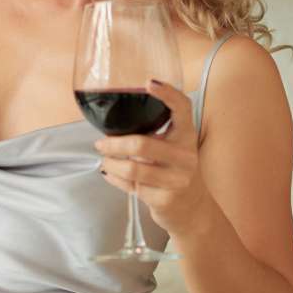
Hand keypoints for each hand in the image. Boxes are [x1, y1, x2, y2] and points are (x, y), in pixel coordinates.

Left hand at [93, 79, 211, 236]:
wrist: (192, 209)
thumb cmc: (174, 170)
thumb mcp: (171, 149)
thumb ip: (152, 134)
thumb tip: (111, 122)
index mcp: (187, 135)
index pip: (183, 108)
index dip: (167, 94)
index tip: (148, 83)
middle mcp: (186, 155)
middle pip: (142, 144)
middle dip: (113, 144)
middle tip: (100, 144)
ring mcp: (178, 179)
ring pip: (132, 168)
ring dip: (111, 163)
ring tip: (104, 160)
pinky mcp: (166, 199)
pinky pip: (131, 186)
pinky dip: (115, 179)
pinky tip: (111, 175)